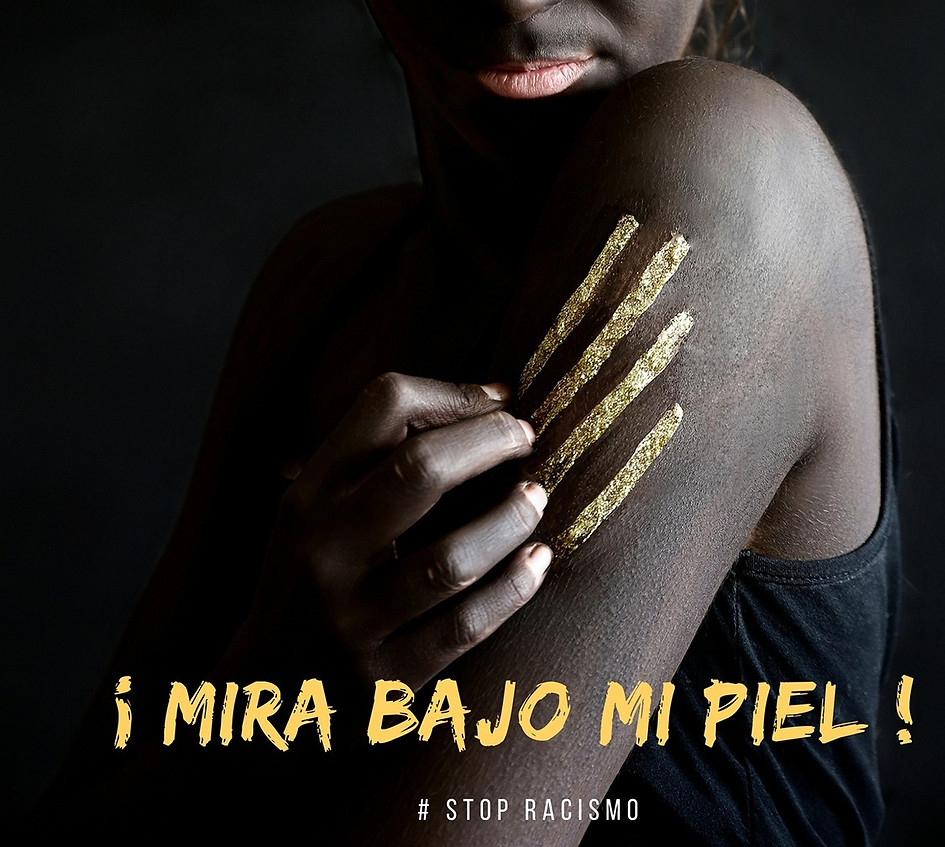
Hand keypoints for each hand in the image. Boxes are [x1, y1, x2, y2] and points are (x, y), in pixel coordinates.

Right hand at [247, 372, 550, 688]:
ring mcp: (351, 621)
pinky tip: (537, 562)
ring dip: (509, 519)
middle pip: (420, 469)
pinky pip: (463, 629)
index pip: (384, 409)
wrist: (260, 698)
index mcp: (309, 495)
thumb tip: (487, 398)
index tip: (500, 400)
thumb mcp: (315, 508)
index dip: (454, 393)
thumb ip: (375, 458)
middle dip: (490, 441)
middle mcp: (324, 552)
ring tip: (536, 496)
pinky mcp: (382, 683)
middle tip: (527, 436)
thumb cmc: (312, 576)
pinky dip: (511, 590)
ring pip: (451, 559)